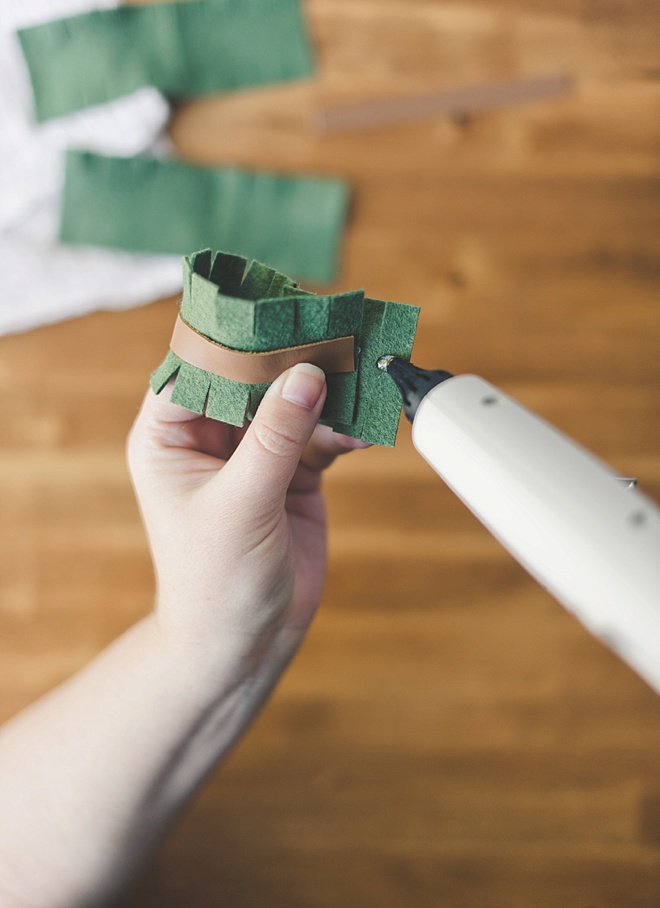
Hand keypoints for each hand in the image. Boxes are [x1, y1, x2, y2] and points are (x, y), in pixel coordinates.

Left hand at [127, 363, 368, 678]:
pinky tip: (364, 430)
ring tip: (362, 384)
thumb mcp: (241, 505)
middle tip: (335, 337)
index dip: (235, 339)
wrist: (245, 643)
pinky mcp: (291, 471)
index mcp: (169, 436)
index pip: (197, 366)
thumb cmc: (215, 583)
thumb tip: (307, 374)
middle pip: (252, 376)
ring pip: (291, 400)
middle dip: (292, 361)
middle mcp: (209, 437)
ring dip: (327, 393)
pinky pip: (320, 432)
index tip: (279, 313)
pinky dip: (344, 428)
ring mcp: (253, 452)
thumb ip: (275, 438)